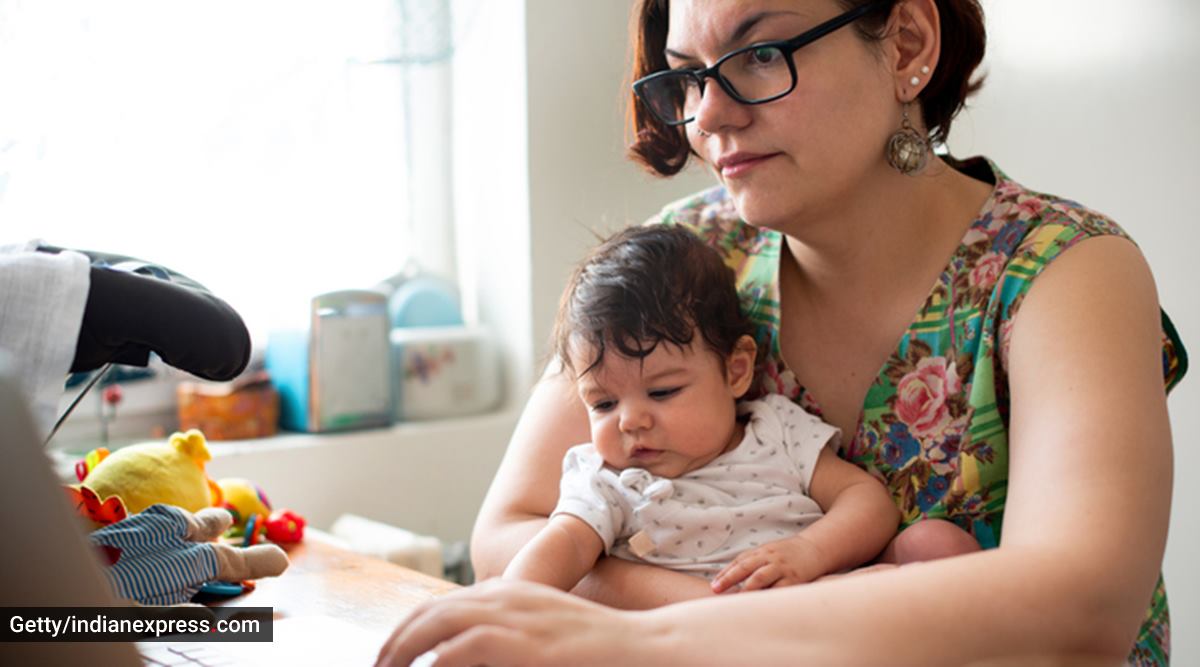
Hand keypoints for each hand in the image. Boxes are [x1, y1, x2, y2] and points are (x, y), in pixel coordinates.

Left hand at [375, 579, 639, 666]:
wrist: (641, 648)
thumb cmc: (597, 650)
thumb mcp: (544, 636)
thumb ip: (509, 641)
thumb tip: (464, 659)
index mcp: (509, 593)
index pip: (442, 605)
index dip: (409, 629)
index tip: (392, 655)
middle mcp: (505, 597)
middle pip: (429, 612)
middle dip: (395, 641)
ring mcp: (511, 617)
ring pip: (434, 625)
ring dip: (402, 650)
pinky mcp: (519, 643)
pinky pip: (458, 650)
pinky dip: (435, 664)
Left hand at [710, 536, 826, 592]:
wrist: (814, 548)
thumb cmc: (787, 554)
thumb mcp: (768, 552)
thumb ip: (752, 563)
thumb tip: (730, 578)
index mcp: (761, 552)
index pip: (739, 562)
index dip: (725, 573)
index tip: (714, 585)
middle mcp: (769, 558)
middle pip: (745, 567)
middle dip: (729, 578)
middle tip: (716, 589)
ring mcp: (781, 568)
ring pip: (760, 577)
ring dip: (746, 588)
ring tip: (735, 599)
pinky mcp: (794, 578)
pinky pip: (779, 588)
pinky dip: (769, 596)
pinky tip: (760, 604)